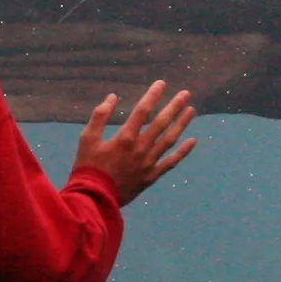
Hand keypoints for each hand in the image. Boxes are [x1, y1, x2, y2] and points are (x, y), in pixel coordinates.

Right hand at [73, 81, 197, 205]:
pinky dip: (183, 151)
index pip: (143, 110)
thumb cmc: (88, 167)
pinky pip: (171, 162)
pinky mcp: (152, 176)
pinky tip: (193, 140)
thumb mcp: (87, 138)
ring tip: (191, 110)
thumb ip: (99, 116)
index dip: (153, 95)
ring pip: (170, 140)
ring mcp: (149, 163)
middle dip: (174, 106)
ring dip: (182, 124)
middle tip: (185, 94)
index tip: (162, 83)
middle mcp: (141, 148)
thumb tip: (112, 97)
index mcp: (125, 137)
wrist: (95, 198)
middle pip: (162, 123)